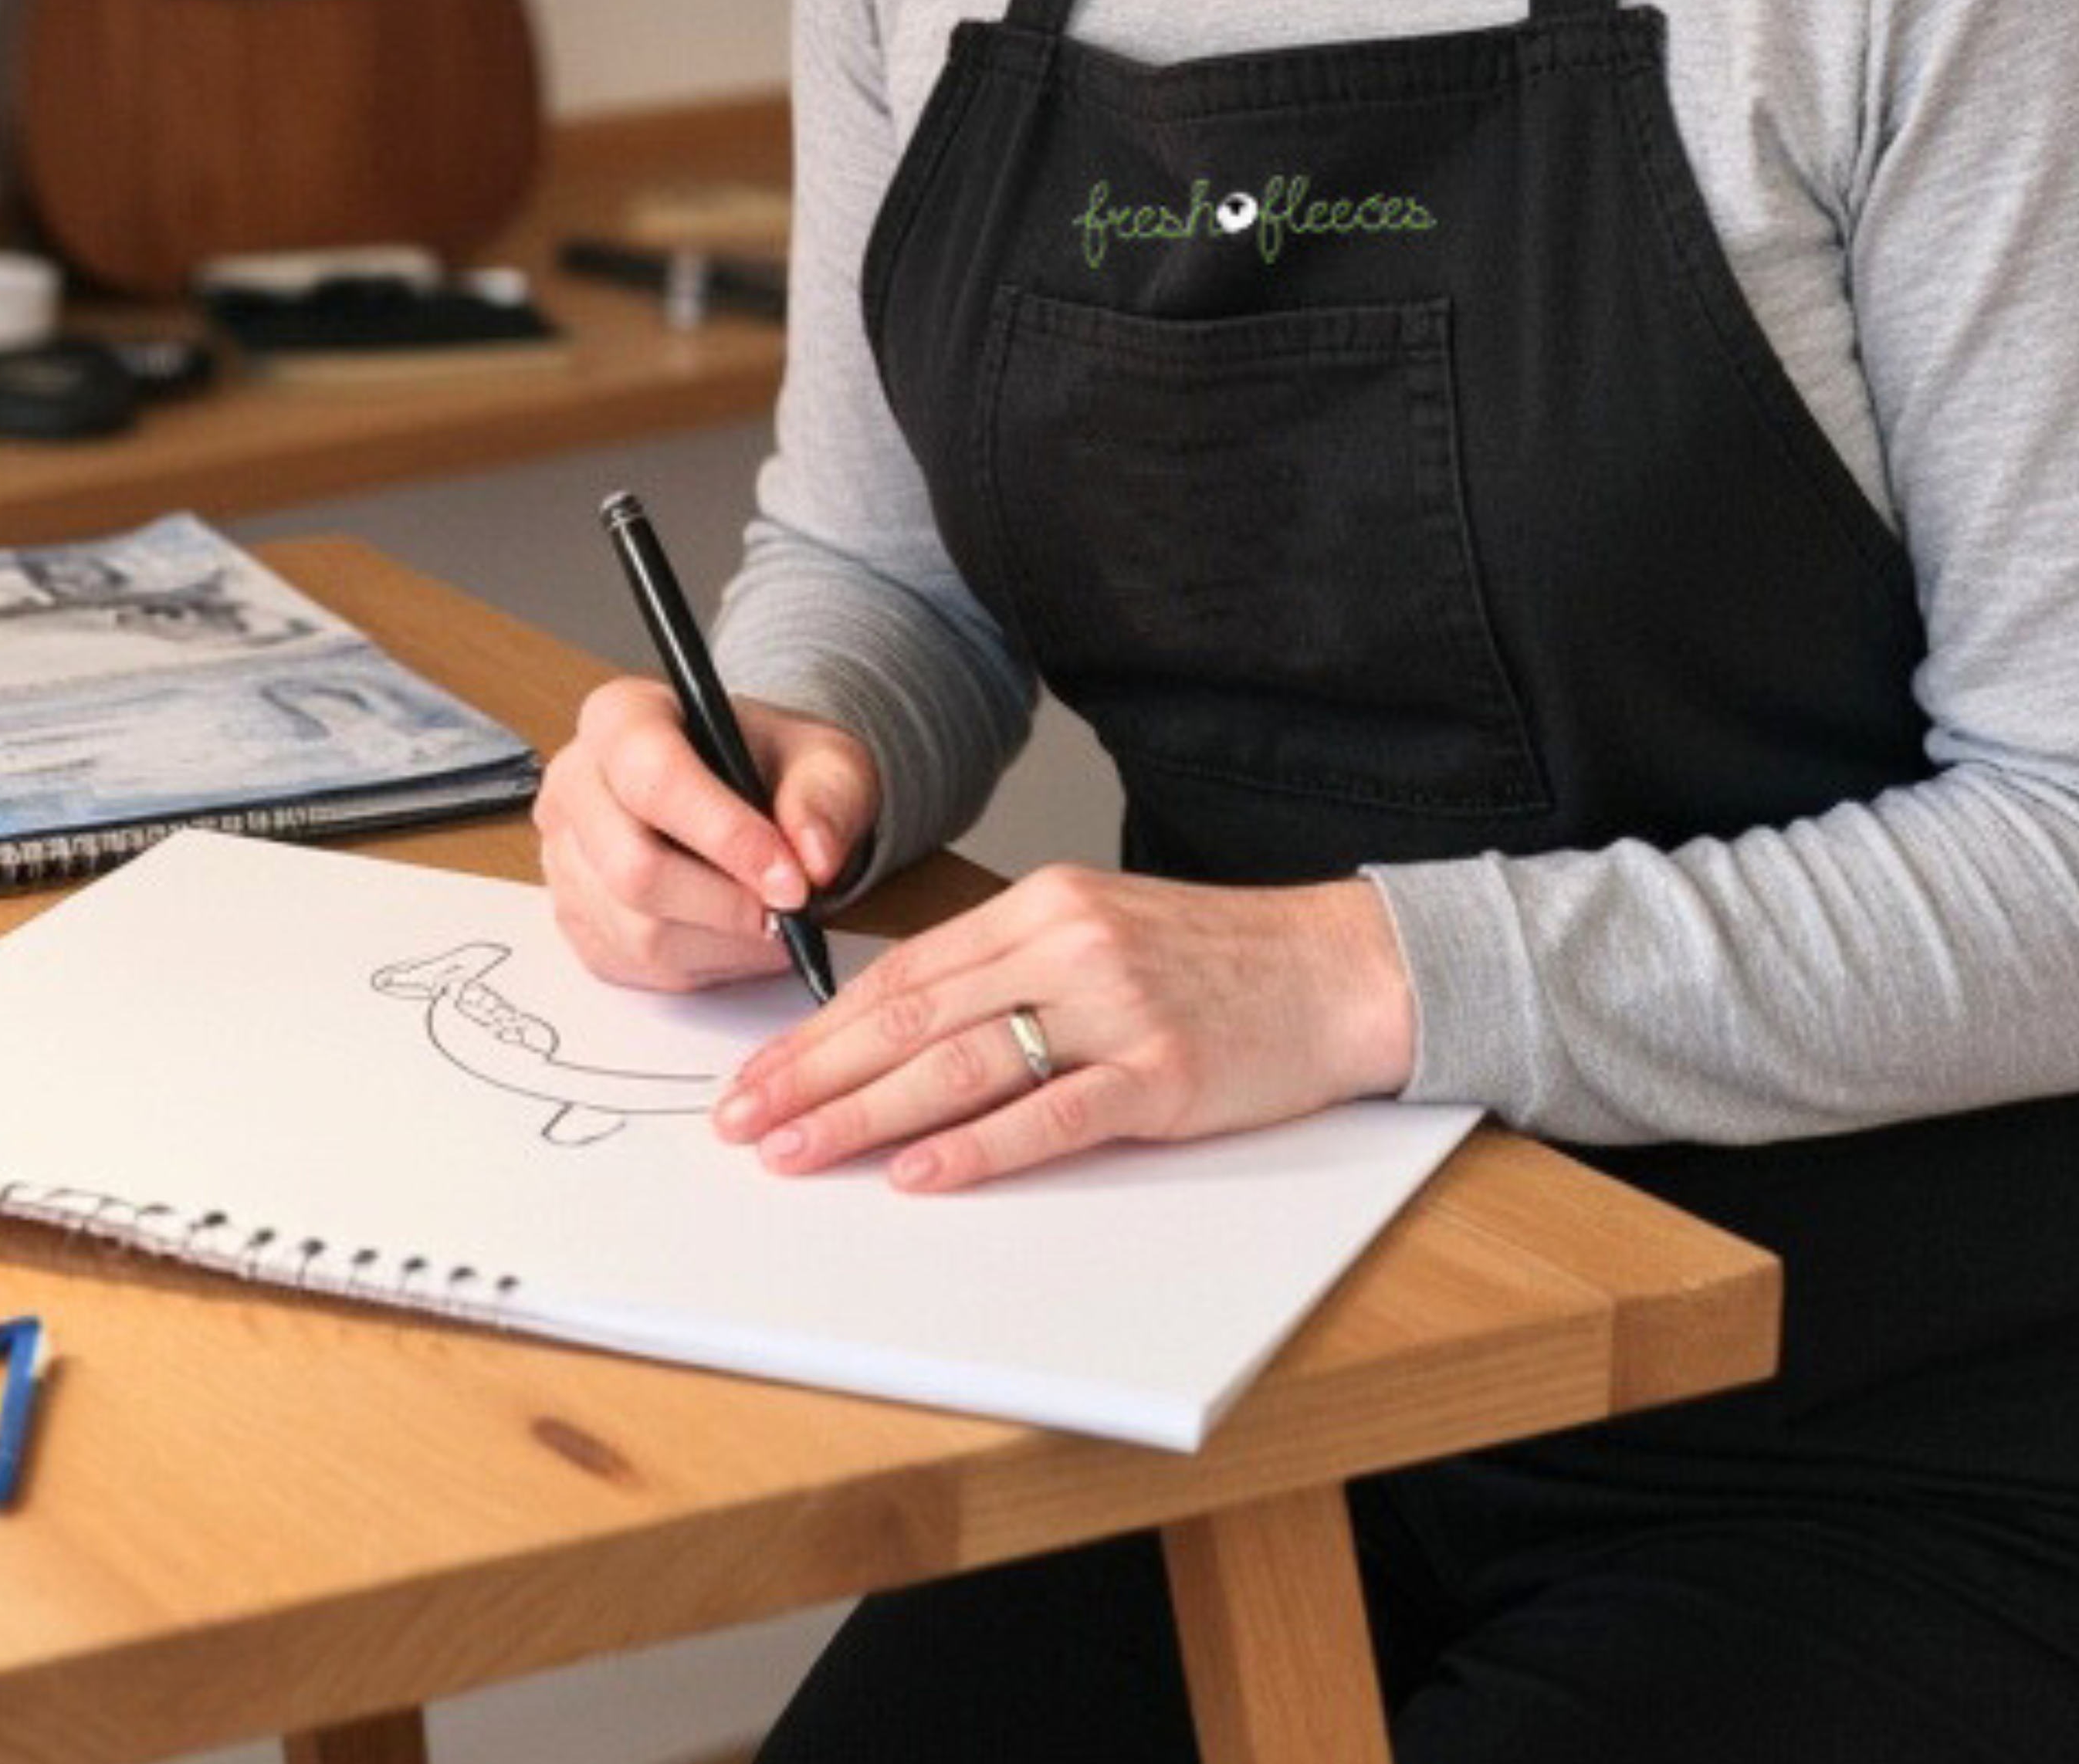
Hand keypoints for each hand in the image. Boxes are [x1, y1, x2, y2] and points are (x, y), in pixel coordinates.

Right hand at [536, 672, 879, 993]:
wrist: (748, 792)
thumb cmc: (773, 765)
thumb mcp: (823, 758)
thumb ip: (826, 797)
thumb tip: (815, 860)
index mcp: (621, 716)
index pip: (656, 778)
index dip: (727, 835)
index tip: (792, 879)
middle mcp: (575, 783)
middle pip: (633, 867)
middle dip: (727, 903)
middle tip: (791, 913)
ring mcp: (564, 856)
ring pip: (636, 930)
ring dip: (722, 942)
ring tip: (775, 925)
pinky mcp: (574, 917)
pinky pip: (634, 964)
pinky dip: (701, 963)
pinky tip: (738, 935)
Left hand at [711, 862, 1415, 1191]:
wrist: (1337, 968)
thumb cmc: (1216, 958)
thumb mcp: (1102, 929)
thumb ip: (1011, 967)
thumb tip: (900, 1027)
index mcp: (1045, 904)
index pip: (905, 972)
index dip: (818, 1028)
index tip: (756, 1073)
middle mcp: (1069, 944)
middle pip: (911, 1016)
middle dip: (813, 1075)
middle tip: (741, 1122)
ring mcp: (1115, 1009)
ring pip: (960, 1065)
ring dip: (863, 1115)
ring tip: (796, 1154)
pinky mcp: (1160, 1075)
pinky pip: (1049, 1115)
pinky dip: (976, 1149)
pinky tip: (918, 1174)